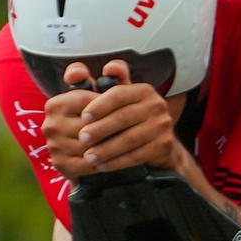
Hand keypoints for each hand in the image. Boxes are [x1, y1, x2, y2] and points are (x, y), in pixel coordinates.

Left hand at [42, 63, 179, 178]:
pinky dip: (118, 162)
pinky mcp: (164, 145)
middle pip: (124, 117)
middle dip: (100, 129)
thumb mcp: (118, 101)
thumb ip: (96, 86)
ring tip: (89, 156)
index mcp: (143, 90)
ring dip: (107, 149)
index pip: (119, 94)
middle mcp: (157, 104)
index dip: (100, 105)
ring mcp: (163, 125)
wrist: (158, 143)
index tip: (83, 116)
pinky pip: (138, 155)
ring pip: (130, 138)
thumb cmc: (129, 119)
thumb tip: (75, 73)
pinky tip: (102, 166)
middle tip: (81, 138)